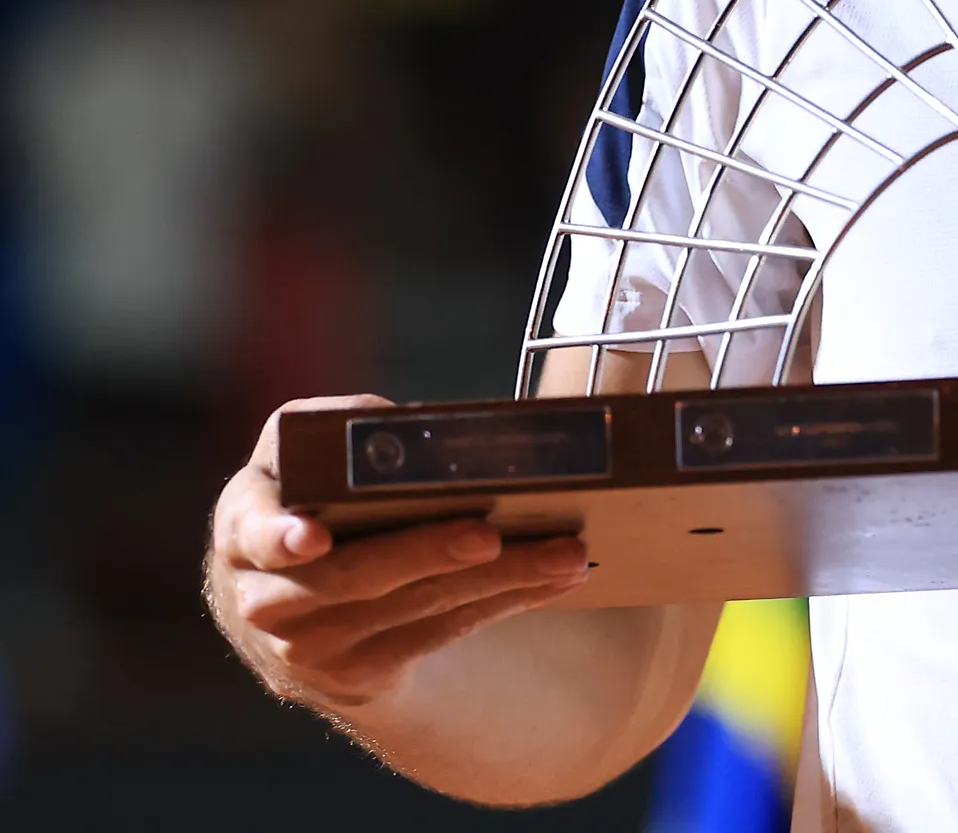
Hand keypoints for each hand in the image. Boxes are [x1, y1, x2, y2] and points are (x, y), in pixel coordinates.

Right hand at [208, 396, 592, 708]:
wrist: (292, 603)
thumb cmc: (314, 500)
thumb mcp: (304, 460)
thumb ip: (339, 432)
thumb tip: (405, 427)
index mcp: (245, 526)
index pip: (254, 532)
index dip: (280, 537)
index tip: (314, 537)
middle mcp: (265, 596)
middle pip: (354, 575)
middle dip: (427, 553)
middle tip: (489, 534)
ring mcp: (309, 646)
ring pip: (412, 608)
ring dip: (498, 579)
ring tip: (566, 554)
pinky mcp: (357, 675)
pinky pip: (439, 634)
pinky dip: (505, 602)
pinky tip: (557, 578)